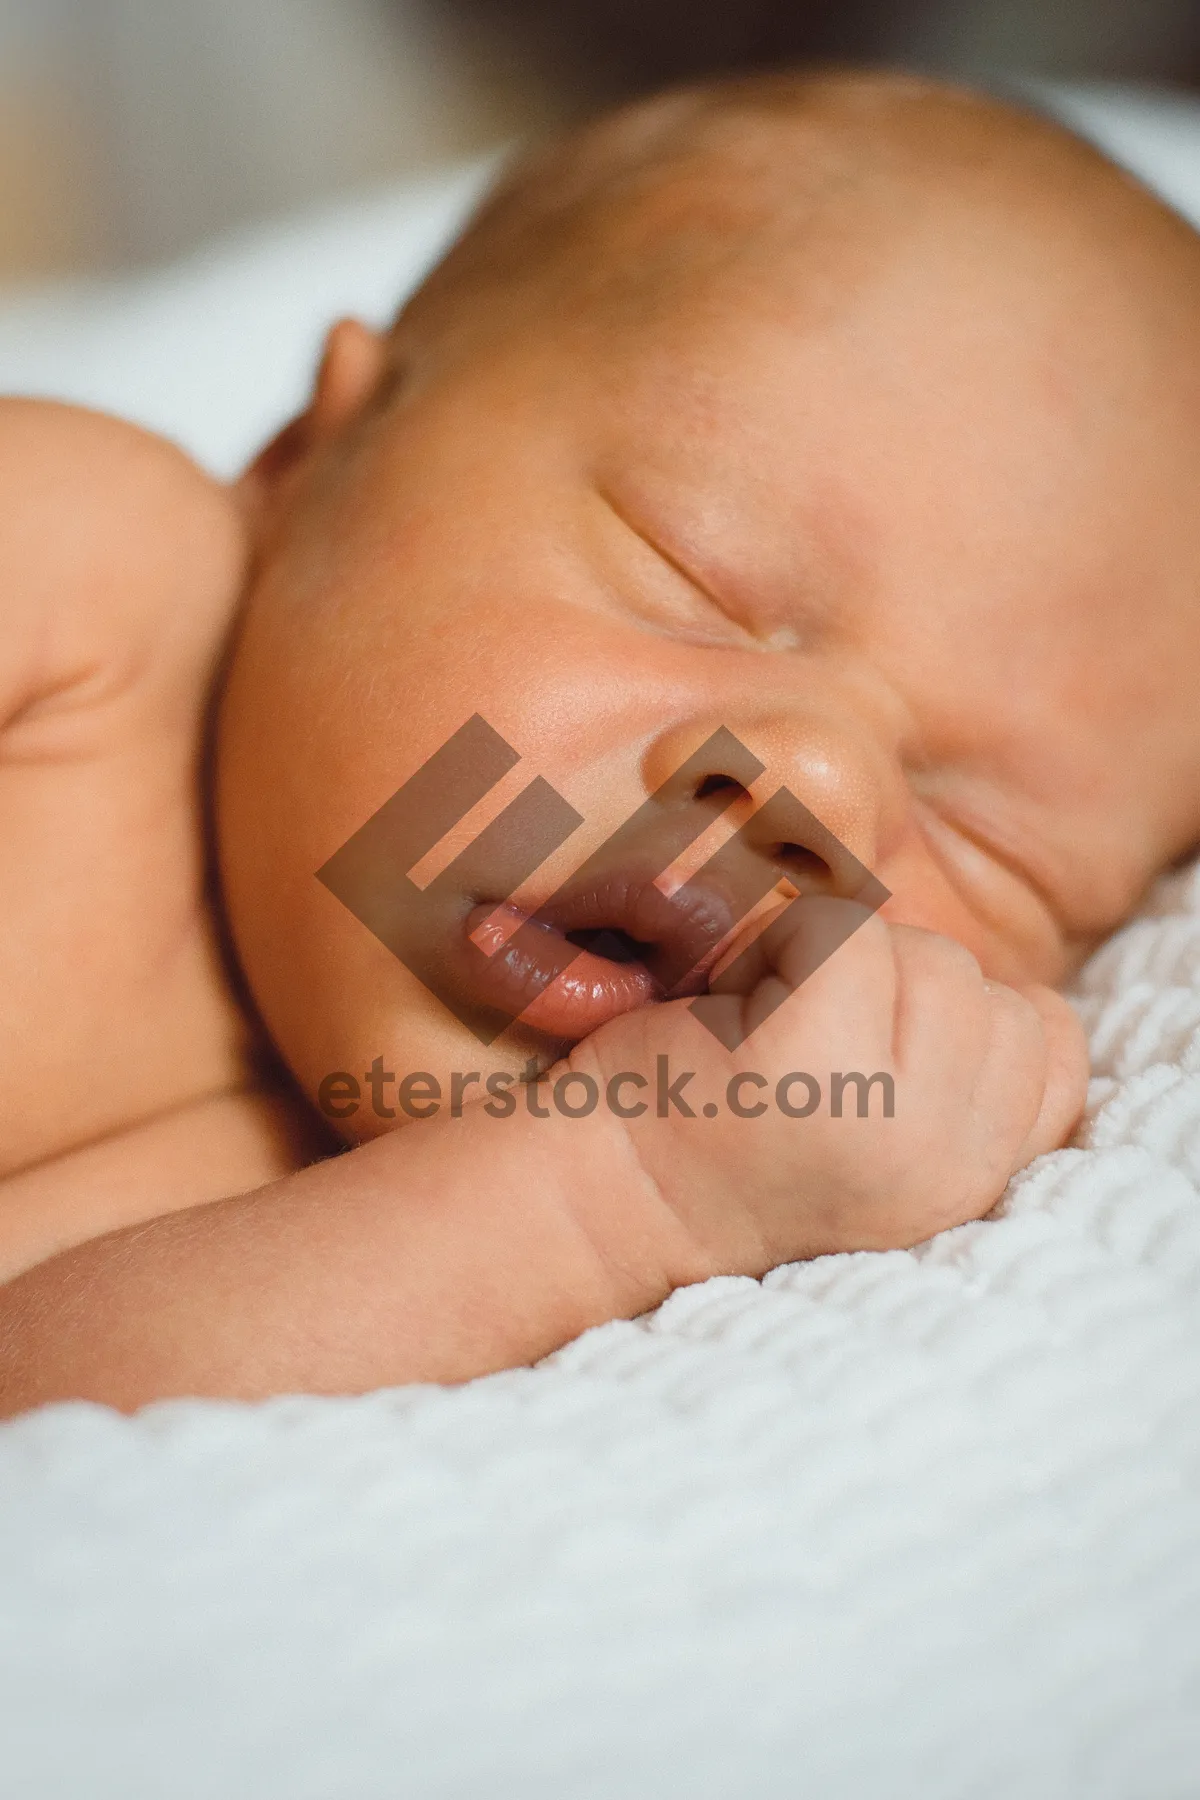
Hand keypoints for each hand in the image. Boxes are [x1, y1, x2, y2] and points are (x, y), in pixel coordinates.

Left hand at [568, 898, 1088, 1280]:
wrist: (608, 1201)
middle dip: (894, 995)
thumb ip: (963, 1081)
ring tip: (773, 1040)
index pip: (1051, 1045)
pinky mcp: (813, 1061)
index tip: (868, 1067)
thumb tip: (1012, 995)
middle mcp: (944, 1164)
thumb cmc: (740, 1147)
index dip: (956, 1027)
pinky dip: (780, 949)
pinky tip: (737, 1019)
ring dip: (840, 971)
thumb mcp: (890, 1137)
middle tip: (808, 1060)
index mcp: (970, 1185)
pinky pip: (842, 936)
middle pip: (985, 989)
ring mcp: (884, 1115)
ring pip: (926, 955)